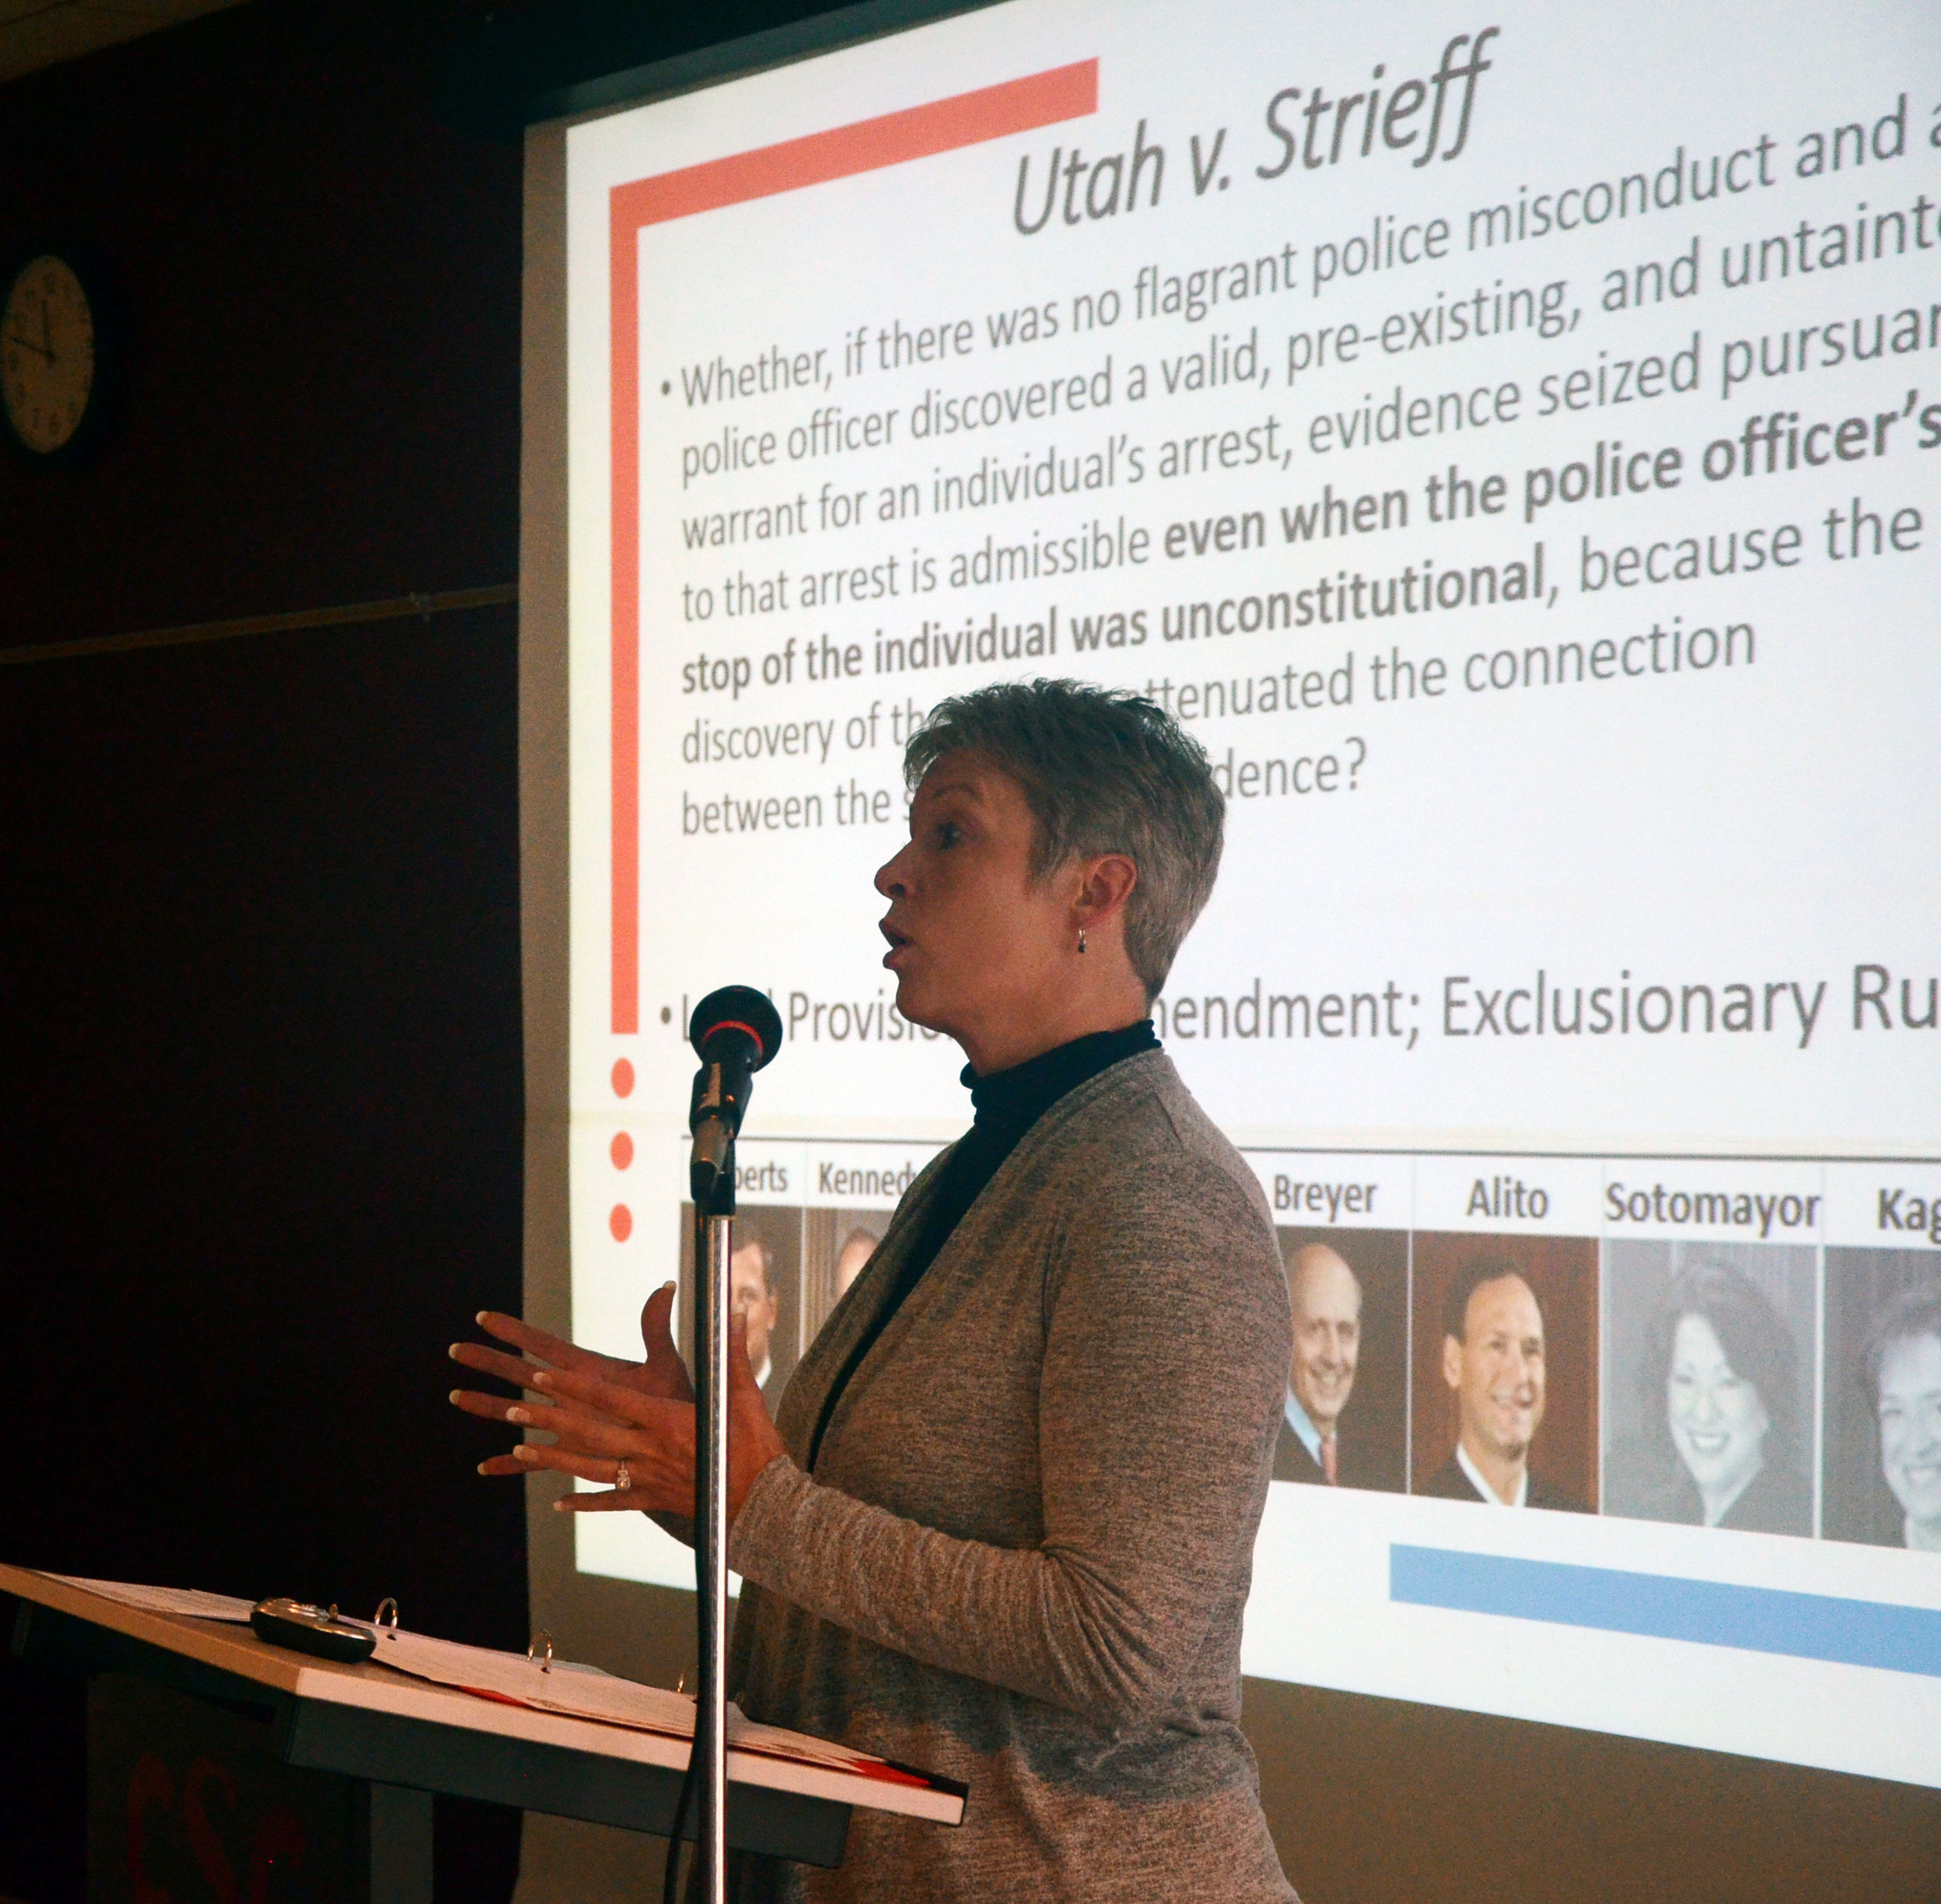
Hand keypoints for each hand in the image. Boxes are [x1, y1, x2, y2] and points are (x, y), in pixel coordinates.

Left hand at [448, 1291, 784, 1522]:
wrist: (763, 1508)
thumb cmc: (755, 1448)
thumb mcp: (745, 1394)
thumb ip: (732, 1351)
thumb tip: (736, 1310)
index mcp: (666, 1419)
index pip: (609, 1398)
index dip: (572, 1385)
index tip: (542, 1373)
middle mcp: (648, 1449)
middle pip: (588, 1431)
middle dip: (549, 1418)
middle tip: (512, 1407)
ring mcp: (647, 1478)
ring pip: (589, 1467)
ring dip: (552, 1459)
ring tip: (520, 1449)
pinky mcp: (653, 1500)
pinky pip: (612, 1502)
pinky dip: (584, 1502)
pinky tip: (559, 1502)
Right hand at [449, 1282, 692, 1478]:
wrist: (678, 1444)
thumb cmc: (672, 1402)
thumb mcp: (664, 1364)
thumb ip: (657, 1327)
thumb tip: (667, 1285)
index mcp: (585, 1370)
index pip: (543, 1345)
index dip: (514, 1331)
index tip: (483, 1316)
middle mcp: (568, 1393)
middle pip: (518, 1373)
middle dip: (487, 1362)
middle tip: (455, 1349)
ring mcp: (564, 1423)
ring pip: (515, 1413)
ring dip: (487, 1405)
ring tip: (456, 1396)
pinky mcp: (570, 1453)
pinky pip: (531, 1460)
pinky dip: (508, 1464)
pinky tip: (484, 1467)